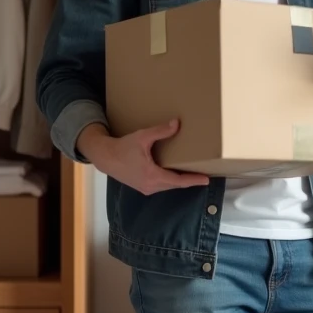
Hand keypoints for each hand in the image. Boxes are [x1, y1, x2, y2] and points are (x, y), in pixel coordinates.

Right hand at [77, 119, 208, 195]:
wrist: (105, 158)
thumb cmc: (123, 147)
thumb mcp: (142, 137)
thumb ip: (160, 132)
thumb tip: (177, 123)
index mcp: (152, 176)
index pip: (178, 181)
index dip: (193, 180)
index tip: (207, 179)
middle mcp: (151, 186)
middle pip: (175, 185)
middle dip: (189, 180)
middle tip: (204, 174)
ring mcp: (146, 188)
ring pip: (168, 186)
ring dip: (180, 180)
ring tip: (193, 174)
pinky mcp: (143, 187)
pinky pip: (162, 185)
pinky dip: (170, 180)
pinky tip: (176, 173)